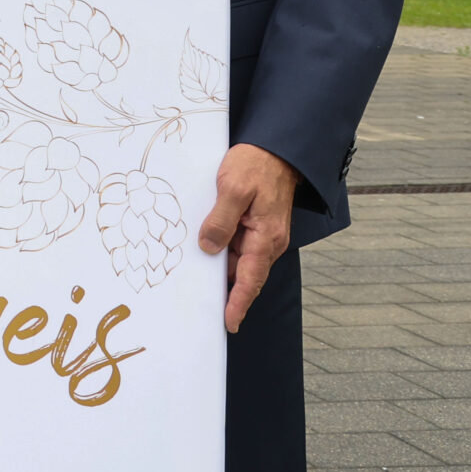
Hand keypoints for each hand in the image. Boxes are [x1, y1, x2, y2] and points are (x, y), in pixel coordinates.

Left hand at [197, 143, 298, 332]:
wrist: (275, 149)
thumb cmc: (256, 165)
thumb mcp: (233, 188)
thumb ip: (221, 219)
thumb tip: (209, 248)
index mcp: (266, 237)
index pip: (251, 279)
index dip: (239, 302)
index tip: (229, 322)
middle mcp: (268, 241)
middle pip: (244, 275)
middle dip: (227, 293)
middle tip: (201, 309)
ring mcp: (262, 234)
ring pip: (239, 261)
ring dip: (221, 271)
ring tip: (195, 284)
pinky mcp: (255, 226)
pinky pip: (238, 247)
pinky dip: (223, 253)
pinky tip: (204, 253)